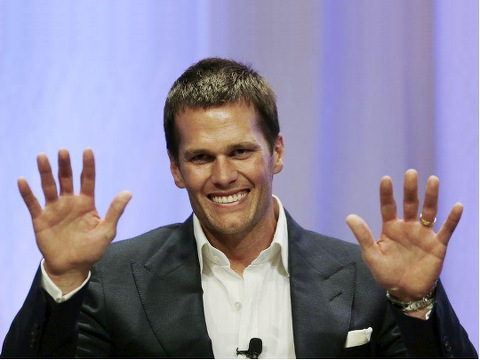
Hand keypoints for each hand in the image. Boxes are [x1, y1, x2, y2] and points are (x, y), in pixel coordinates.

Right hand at [18, 148, 131, 293]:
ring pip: (49, 187)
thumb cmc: (91, 249)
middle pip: (66, 179)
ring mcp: (54, 209)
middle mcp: (69, 202)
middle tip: (63, 151)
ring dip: (45, 172)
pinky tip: (23, 180)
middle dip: (65, 165)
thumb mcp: (107, 230)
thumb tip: (128, 192)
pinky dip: (27, 193)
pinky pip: (33, 203)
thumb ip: (115, 211)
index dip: (88, 165)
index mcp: (86, 203)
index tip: (88, 150)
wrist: (72, 267)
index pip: (87, 179)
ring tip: (42, 157)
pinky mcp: (41, 219)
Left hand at [346, 169, 461, 301]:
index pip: (388, 207)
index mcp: (390, 227)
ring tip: (432, 180)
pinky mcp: (438, 245)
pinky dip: (452, 219)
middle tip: (411, 173)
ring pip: (429, 212)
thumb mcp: (371, 255)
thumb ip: (363, 236)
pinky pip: (446, 230)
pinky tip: (457, 206)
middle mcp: (408, 227)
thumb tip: (349, 216)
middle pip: (410, 204)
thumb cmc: (386, 273)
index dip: (387, 194)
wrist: (405, 291)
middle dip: (410, 189)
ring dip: (431, 197)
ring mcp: (424, 234)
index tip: (386, 179)